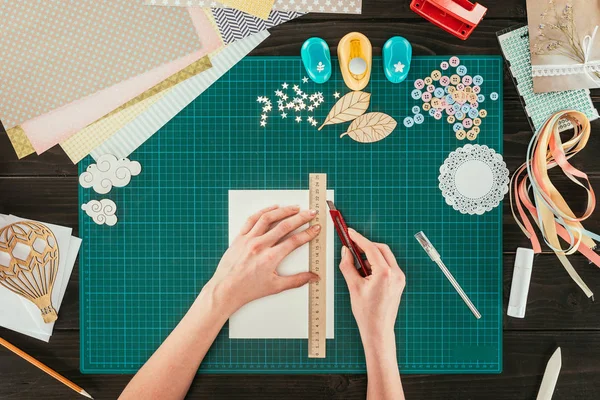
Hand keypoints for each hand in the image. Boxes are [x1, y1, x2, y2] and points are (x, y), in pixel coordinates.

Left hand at [204, 205, 320, 314]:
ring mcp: (249, 239)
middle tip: (310, 213)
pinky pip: (252, 219)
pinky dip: (264, 212)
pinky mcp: (240, 237)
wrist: (225, 289)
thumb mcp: (275, 286)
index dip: (308, 234)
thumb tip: (312, 277)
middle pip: (285, 226)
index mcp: (270, 258)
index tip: (315, 228)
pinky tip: (273, 208)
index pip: (294, 241)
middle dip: (301, 218)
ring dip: (284, 211)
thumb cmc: (248, 289)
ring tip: (295, 208)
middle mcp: (260, 246)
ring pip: (269, 218)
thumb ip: (297, 280)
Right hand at [339, 228, 404, 343]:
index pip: (371, 248)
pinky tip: (366, 272)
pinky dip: (377, 264)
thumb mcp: (353, 287)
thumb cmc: (367, 313)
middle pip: (381, 249)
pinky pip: (388, 265)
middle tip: (352, 246)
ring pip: (385, 256)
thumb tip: (345, 251)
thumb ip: (348, 265)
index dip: (359, 239)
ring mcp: (399, 278)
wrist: (378, 330)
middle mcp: (396, 274)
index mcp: (385, 274)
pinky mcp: (399, 282)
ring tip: (358, 265)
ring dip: (372, 255)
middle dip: (366, 245)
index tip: (350, 233)